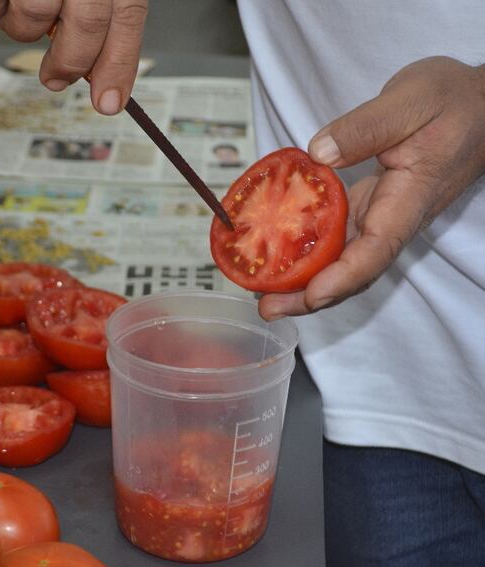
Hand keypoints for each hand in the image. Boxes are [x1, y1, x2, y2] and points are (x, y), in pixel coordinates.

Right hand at [0, 0, 147, 114]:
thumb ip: (98, 14)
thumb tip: (96, 68)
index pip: (126, 16)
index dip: (119, 65)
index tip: (108, 103)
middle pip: (85, 25)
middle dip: (69, 62)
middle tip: (56, 78)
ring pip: (33, 18)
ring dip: (22, 28)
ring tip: (20, 4)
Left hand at [259, 56, 484, 320]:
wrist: (481, 104)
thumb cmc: (452, 100)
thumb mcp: (410, 100)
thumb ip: (366, 127)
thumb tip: (318, 154)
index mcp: (409, 197)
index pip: (377, 248)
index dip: (343, 277)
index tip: (311, 295)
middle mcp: (395, 217)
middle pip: (354, 269)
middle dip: (310, 296)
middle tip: (267, 308)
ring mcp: (383, 215)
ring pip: (345, 260)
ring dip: (305, 282)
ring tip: (263, 293)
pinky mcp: (372, 207)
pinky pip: (340, 240)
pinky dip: (310, 253)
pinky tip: (279, 256)